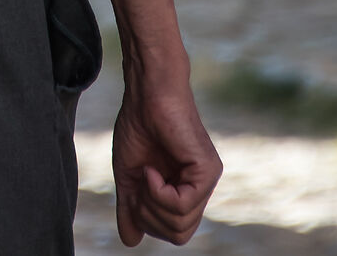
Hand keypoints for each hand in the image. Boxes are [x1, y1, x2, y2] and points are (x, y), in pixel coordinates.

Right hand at [112, 72, 220, 245]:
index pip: (174, 232)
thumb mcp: (129, 176)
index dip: (148, 220)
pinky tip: (152, 169)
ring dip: (152, 202)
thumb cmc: (139, 126)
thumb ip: (131, 208)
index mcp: (185, 190)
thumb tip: (131, 242)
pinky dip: (159, 192)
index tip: (136, 189)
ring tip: (146, 173)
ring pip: (180, 224)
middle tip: (140, 183)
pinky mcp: (208, 170)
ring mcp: (207, 180)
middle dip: (149, 216)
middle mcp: (201, 189)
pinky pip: (182, 205)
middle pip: (178, 234)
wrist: (145, 94)